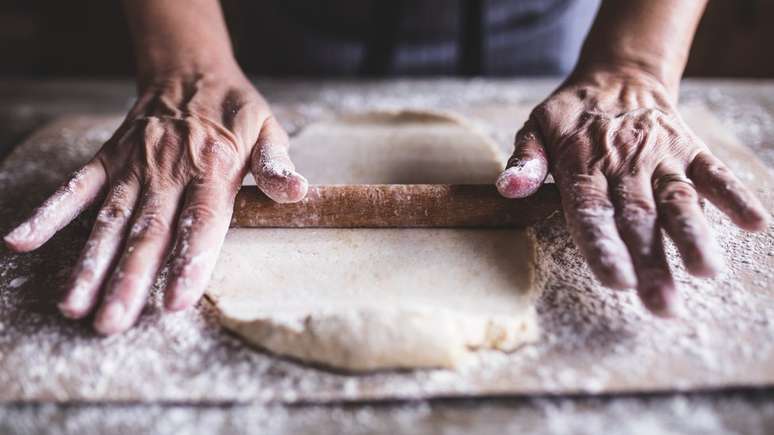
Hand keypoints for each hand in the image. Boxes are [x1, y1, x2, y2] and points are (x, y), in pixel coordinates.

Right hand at [3, 66, 307, 333]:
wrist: (190, 70)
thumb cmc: (235, 113)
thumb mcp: (268, 132)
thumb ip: (277, 166)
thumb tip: (299, 194)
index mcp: (213, 169)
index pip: (201, 223)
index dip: (189, 262)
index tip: (173, 302)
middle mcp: (169, 171)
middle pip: (147, 233)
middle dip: (128, 281)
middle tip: (111, 324)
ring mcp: (133, 166)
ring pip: (109, 220)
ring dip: (89, 264)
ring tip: (74, 305)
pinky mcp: (109, 159)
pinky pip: (75, 187)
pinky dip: (49, 213)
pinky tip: (20, 241)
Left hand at [496, 69, 768, 315]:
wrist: (618, 76)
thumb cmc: (570, 117)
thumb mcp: (536, 128)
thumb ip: (525, 160)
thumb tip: (508, 189)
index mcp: (583, 166)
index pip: (592, 212)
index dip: (604, 247)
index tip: (617, 281)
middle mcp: (624, 165)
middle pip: (639, 218)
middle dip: (651, 262)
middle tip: (662, 305)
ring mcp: (661, 157)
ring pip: (679, 200)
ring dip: (694, 236)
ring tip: (707, 272)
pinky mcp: (690, 149)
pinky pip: (715, 172)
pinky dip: (734, 195)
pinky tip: (753, 223)